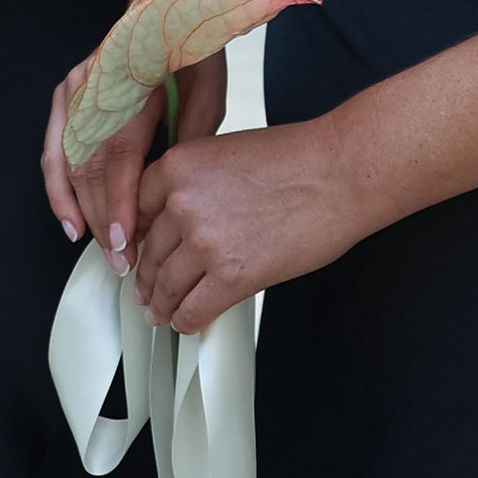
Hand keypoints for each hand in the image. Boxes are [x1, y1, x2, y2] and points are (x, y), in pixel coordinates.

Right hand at [41, 51, 227, 263]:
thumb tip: (173, 193)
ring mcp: (73, 91)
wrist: (163, 3)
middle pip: (89, 167)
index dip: (118, 202)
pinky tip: (71, 224)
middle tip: (124, 262)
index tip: (125, 242)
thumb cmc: (191, 45)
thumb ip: (191, 139)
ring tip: (103, 252)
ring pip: (69, 166)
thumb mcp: (207, 88)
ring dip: (84, 213)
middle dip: (104, 219)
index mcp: (129, 83)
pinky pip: (54, 152)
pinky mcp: (65, 96)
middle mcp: (92, 87)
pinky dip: (59, 191)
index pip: (117, 154)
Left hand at [130, 118, 369, 333]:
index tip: (137, 251)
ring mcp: (205, 242)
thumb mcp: (226, 153)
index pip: (138, 211)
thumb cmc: (298, 158)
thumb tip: (183, 217)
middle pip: (150, 251)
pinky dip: (187, 321)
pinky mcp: (233, 276)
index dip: (137, 238)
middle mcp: (182, 203)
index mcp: (178, 166)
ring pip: (167, 285)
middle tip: (143, 290)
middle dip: (146, 276)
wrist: (340, 173)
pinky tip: (187, 324)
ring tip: (161, 313)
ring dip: (162, 304)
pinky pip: (195, 309)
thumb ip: (196, 183)